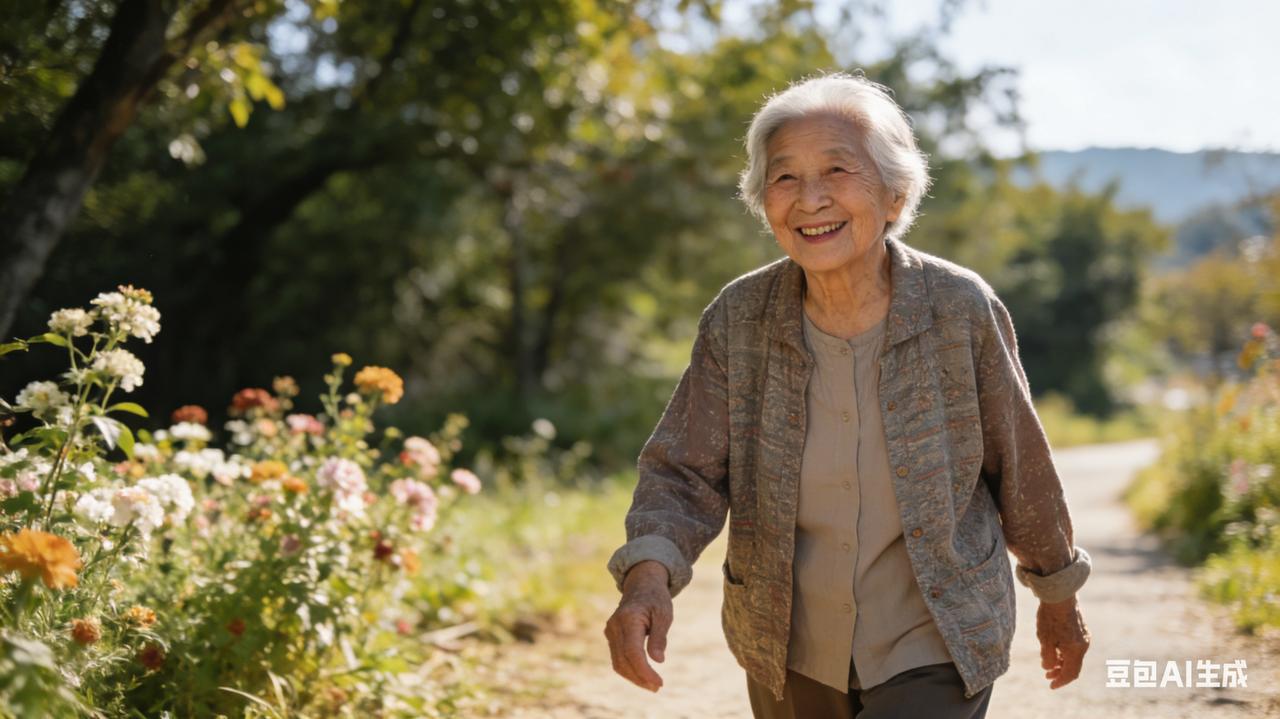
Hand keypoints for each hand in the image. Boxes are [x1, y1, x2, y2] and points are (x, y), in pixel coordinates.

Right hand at [604, 560, 672, 691]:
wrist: (641, 585)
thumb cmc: (656, 599)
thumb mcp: (664, 614)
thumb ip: (660, 637)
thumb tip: (658, 661)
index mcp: (629, 619)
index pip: (632, 652)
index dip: (644, 671)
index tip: (659, 682)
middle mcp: (615, 626)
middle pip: (623, 660)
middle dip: (640, 678)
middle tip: (658, 687)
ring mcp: (610, 631)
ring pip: (617, 662)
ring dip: (634, 677)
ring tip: (652, 685)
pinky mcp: (611, 635)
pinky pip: (617, 657)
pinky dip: (629, 669)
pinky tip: (643, 675)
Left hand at [1036, 595, 1090, 688]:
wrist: (1060, 595)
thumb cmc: (1050, 617)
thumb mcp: (1045, 639)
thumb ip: (1048, 657)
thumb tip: (1048, 668)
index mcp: (1076, 650)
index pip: (1070, 673)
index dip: (1060, 681)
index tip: (1051, 685)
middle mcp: (1084, 645)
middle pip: (1074, 667)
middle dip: (1061, 673)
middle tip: (1047, 676)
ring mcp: (1085, 637)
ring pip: (1075, 657)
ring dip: (1063, 663)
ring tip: (1049, 663)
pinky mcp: (1082, 630)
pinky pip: (1076, 648)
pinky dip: (1066, 653)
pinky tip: (1055, 650)